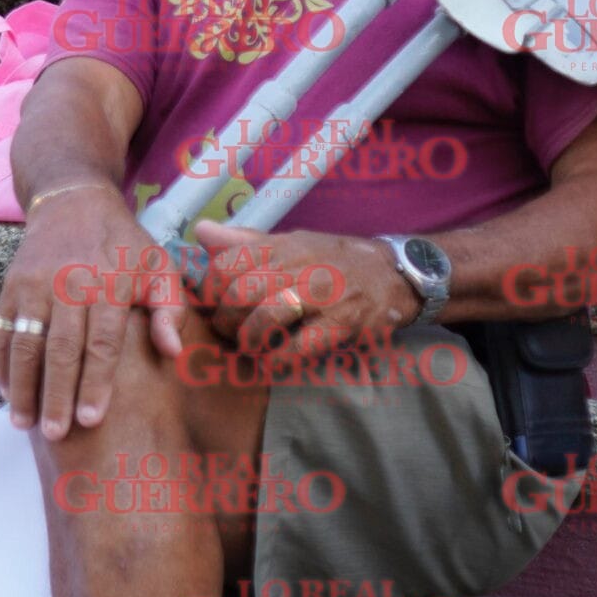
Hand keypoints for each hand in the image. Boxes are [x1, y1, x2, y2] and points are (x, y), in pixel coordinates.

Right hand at [0, 190, 182, 439]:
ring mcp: (34, 285)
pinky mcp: (11, 286)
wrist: (73, 199)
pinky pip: (1, 330)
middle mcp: (68, 284)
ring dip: (23, 386)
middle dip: (56, 395)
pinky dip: (2, 365)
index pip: (102, 343)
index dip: (96, 383)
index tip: (92, 419)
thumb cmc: (123, 243)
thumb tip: (172, 351)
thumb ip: (171, 309)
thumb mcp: (159, 266)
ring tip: (25, 424)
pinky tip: (9, 394)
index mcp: (109, 283)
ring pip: (25, 343)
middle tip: (57, 434)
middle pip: (60, 349)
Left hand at [185, 220, 418, 365]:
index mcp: (280, 246)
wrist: (395, 274)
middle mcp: (298, 265)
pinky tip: (275, 365)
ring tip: (251, 349)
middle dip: (226, 321)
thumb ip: (245, 242)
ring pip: (264, 318)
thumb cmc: (335, 260)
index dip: (211, 293)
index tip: (215, 307)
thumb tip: (200, 231)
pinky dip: (278, 362)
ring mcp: (321, 294)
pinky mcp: (341, 323)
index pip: (224, 265)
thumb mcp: (292, 242)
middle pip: (239, 294)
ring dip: (250, 342)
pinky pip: (297, 348)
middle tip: (230, 334)